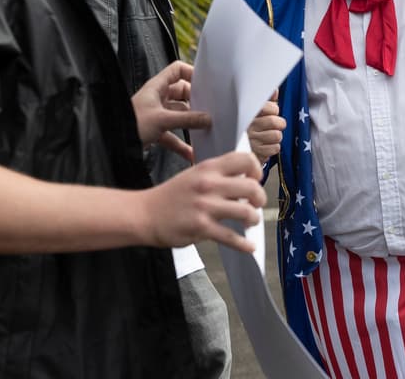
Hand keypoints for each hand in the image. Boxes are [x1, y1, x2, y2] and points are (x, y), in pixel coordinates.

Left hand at [132, 61, 211, 162]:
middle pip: (182, 93)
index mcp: (157, 87)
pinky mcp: (155, 130)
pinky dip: (181, 143)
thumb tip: (208, 119)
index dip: (191, 73)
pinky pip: (173, 134)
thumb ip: (187, 119)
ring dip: (191, 123)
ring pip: (180, 114)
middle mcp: (157, 97)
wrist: (113, 144)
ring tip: (205, 129)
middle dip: (195, 101)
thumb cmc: (131, 124)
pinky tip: (191, 153)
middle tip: (209, 109)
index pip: (177, 70)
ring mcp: (157, 114)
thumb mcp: (163, 120)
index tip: (206, 84)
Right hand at [142, 152, 265, 252]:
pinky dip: (244, 244)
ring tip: (250, 221)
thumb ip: (217, 175)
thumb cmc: (171, 195)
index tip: (255, 179)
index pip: (244, 159)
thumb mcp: (193, 175)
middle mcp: (208, 184)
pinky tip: (249, 247)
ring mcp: (205, 207)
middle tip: (256, 204)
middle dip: (260, 198)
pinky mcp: (201, 228)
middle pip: (251, 187)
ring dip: (253, 219)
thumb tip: (245, 180)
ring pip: (245, 212)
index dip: (256, 169)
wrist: (144, 214)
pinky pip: (231, 237)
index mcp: (208, 168)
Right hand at [247, 92, 284, 164]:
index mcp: (248, 113)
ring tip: (268, 135)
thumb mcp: (253, 110)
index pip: (272, 108)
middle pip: (277, 122)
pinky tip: (265, 145)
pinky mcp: (256, 154)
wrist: (232, 148)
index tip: (269, 112)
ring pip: (277, 136)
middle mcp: (248, 126)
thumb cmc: (247, 126)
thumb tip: (275, 91)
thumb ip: (265, 100)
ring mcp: (252, 141)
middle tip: (273, 125)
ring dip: (275, 136)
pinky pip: (275, 148)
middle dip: (279, 123)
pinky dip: (273, 147)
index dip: (273, 110)